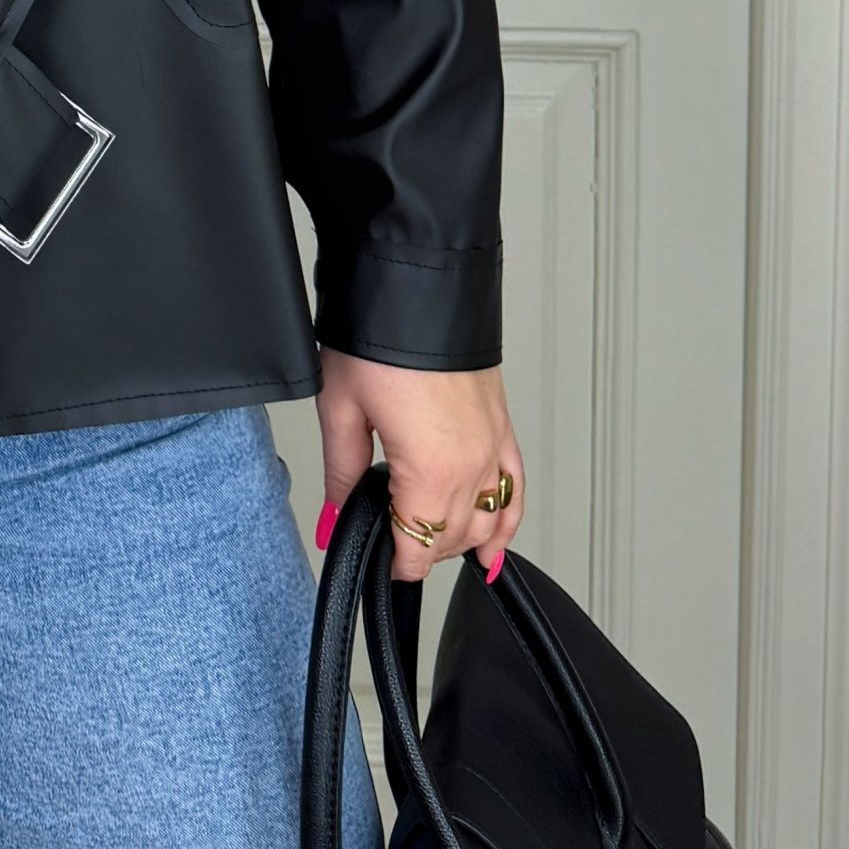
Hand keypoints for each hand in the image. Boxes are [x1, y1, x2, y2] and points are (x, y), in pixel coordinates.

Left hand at [313, 346, 525, 584]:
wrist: (419, 284)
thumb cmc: (379, 335)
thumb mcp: (341, 406)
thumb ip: (340, 472)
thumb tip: (333, 518)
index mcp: (430, 470)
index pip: (420, 548)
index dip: (396, 564)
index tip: (379, 562)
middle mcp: (471, 465)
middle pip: (454, 539)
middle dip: (424, 549)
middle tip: (393, 542)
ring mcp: (493, 445)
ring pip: (490, 521)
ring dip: (464, 539)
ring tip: (437, 545)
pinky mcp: (502, 425)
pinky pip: (515, 488)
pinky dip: (508, 518)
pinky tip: (498, 537)